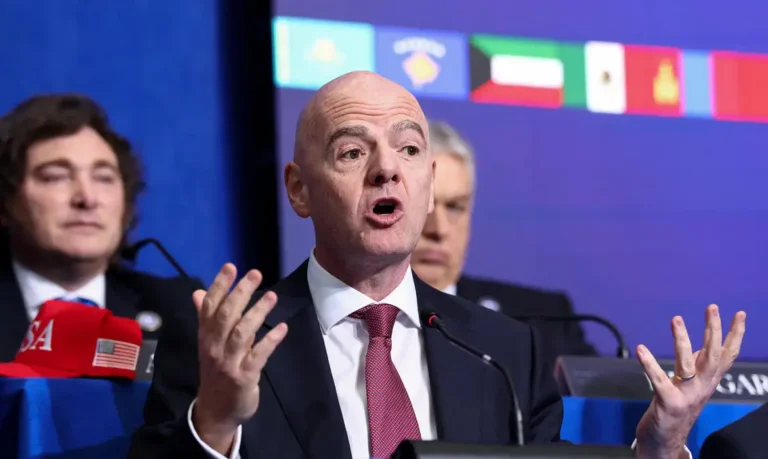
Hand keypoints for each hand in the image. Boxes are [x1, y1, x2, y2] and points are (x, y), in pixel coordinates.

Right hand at [191, 263, 287, 454]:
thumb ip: (206, 317)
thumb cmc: (216, 371)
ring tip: (272, 295)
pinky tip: (282, 328)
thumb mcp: (208, 344)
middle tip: (255, 273)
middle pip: (225, 316)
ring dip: (257, 313)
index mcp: (205, 336)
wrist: (215, 411)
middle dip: (240, 293)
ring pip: (241, 333)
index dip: (219, 286)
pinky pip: (258, 356)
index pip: (209, 307)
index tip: (230, 266)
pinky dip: (270, 341)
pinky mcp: (244, 377)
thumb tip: (197, 292)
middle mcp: (214, 347)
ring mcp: (228, 362)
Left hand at [635, 304, 745, 458]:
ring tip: (676, 319)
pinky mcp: (668, 403)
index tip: (740, 313)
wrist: (666, 442)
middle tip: (712, 307)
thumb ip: (698, 365)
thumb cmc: (677, 408)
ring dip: (682, 340)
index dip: (735, 334)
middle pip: (712, 355)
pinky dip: (649, 364)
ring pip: (687, 364)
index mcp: (708, 381)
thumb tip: (703, 343)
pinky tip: (640, 349)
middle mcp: (702, 387)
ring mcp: (686, 395)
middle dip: (714, 330)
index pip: (727, 355)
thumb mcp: (692, 384)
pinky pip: (658, 380)